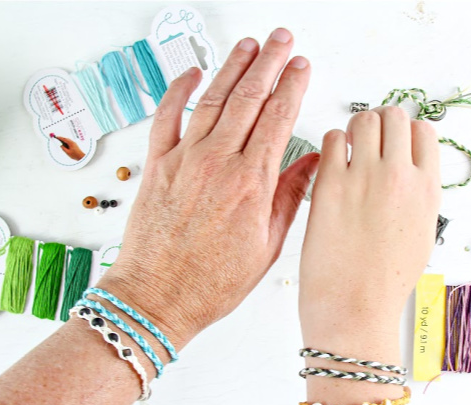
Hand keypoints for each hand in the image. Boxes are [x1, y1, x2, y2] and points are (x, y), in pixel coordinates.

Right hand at [55, 136, 84, 160]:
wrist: (81, 157)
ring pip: (68, 141)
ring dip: (64, 141)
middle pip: (66, 139)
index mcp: (71, 143)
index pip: (64, 139)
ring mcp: (74, 143)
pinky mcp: (75, 145)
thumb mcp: (67, 152)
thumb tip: (61, 146)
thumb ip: (63, 148)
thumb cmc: (76, 155)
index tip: (57, 137)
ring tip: (61, 142)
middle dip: (62, 139)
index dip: (60, 138)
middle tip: (58, 139)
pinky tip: (65, 145)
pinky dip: (67, 143)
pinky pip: (70, 142)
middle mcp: (73, 142)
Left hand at [100, 29, 317, 348]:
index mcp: (251, 184)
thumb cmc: (210, 283)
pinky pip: (167, 116)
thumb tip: (313, 164)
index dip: (292, 87)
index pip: (278, 118)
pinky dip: (179, 90)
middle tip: (282, 40)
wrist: (158, 298)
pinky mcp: (157, 165)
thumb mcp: (267, 246)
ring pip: (213, 99)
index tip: (302, 68)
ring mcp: (185, 160)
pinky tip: (193, 73)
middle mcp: (218, 163)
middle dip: (269, 62)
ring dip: (233, 67)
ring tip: (249, 45)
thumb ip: (289, 197)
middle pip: (249, 98)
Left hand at [299, 107, 440, 347]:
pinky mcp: (331, 186)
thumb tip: (410, 171)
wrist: (355, 309)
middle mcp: (400, 177)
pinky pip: (331, 140)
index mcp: (428, 189)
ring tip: (348, 151)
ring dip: (355, 129)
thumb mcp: (422, 234)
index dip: (406, 133)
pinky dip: (332, 144)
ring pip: (363, 120)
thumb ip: (418, 196)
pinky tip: (331, 164)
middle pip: (394, 117)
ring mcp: (365, 178)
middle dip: (381, 123)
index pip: (424, 132)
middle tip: (369, 141)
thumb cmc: (385, 282)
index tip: (394, 144)